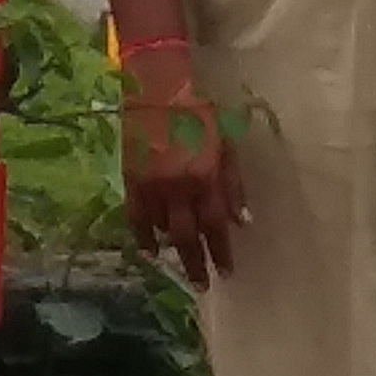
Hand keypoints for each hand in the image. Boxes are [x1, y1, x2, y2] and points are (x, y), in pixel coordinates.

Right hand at [117, 38, 245, 286]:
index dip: (221, 252)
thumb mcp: (226, 145)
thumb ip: (234, 185)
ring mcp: (153, 186)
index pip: (216, 226)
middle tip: (202, 285)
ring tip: (182, 265)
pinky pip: (137, 218)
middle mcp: (179, 188)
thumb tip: (243, 221)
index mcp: (206, 178)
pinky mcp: (132, 181)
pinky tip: (151, 253)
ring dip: (175, 250)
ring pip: (164, 230)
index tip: (227, 273)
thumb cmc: (199, 113)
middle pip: (188, 236)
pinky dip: (144, 237)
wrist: (156, 90)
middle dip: (197, 263)